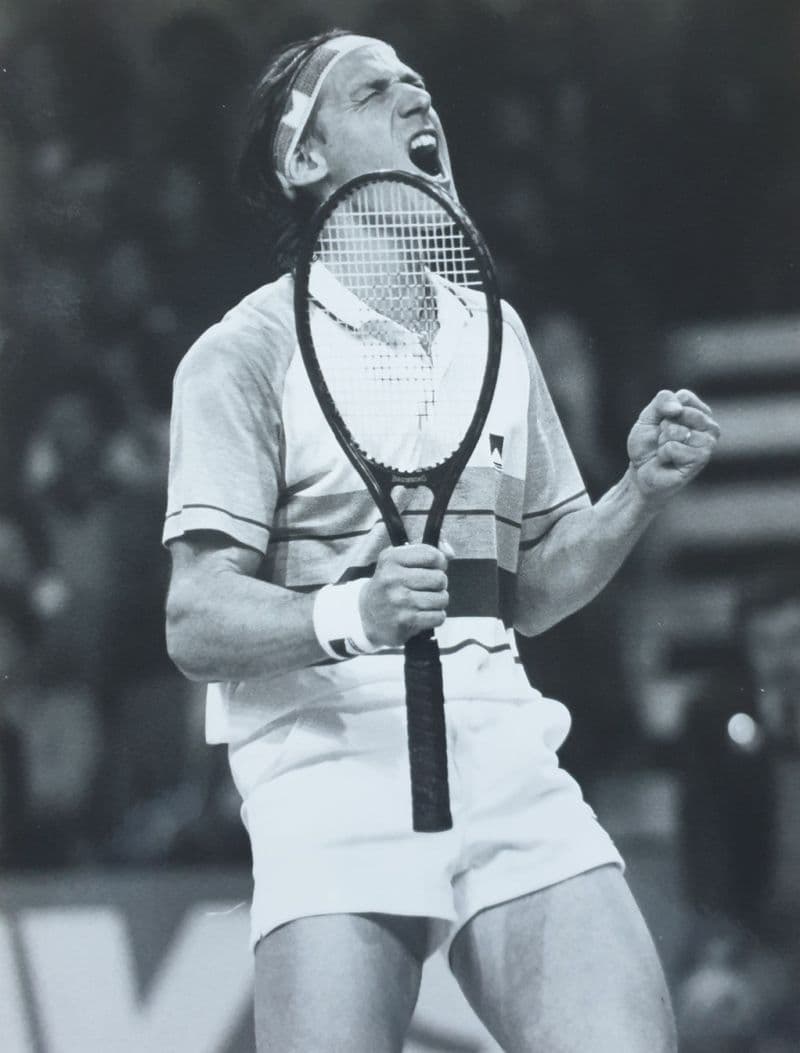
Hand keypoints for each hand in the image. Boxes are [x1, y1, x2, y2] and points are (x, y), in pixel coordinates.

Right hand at [360, 542, 451, 646]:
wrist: (366, 614)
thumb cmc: (390, 585)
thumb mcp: (400, 562)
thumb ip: (427, 552)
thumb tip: (450, 552)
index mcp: (392, 559)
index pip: (432, 555)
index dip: (440, 563)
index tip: (434, 568)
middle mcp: (392, 578)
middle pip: (439, 578)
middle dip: (440, 585)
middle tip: (429, 588)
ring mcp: (398, 600)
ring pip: (441, 599)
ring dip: (439, 602)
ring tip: (426, 601)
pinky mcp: (404, 620)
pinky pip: (438, 617)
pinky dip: (436, 616)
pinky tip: (424, 614)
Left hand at [627, 389, 719, 503]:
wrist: (641, 471)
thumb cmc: (647, 444)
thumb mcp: (648, 416)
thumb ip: (662, 401)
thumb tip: (678, 409)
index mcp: (700, 411)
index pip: (684, 397)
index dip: (663, 411)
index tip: (661, 424)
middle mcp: (710, 426)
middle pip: (682, 413)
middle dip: (663, 426)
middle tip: (662, 439)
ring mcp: (708, 444)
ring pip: (678, 431)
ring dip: (663, 442)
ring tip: (665, 450)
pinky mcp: (700, 460)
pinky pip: (673, 448)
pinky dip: (663, 454)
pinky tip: (667, 461)